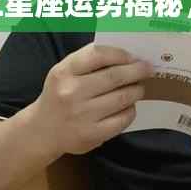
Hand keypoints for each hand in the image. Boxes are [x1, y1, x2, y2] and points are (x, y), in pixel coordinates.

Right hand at [32, 43, 153, 156]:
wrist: (42, 130)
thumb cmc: (61, 93)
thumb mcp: (66, 71)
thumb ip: (90, 60)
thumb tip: (127, 55)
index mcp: (64, 71)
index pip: (98, 54)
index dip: (121, 54)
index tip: (134, 56)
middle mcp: (71, 92)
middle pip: (115, 76)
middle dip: (137, 71)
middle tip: (147, 69)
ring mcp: (81, 116)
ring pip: (122, 98)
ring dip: (137, 90)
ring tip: (139, 87)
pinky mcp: (91, 135)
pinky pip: (122, 119)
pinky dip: (131, 110)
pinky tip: (129, 106)